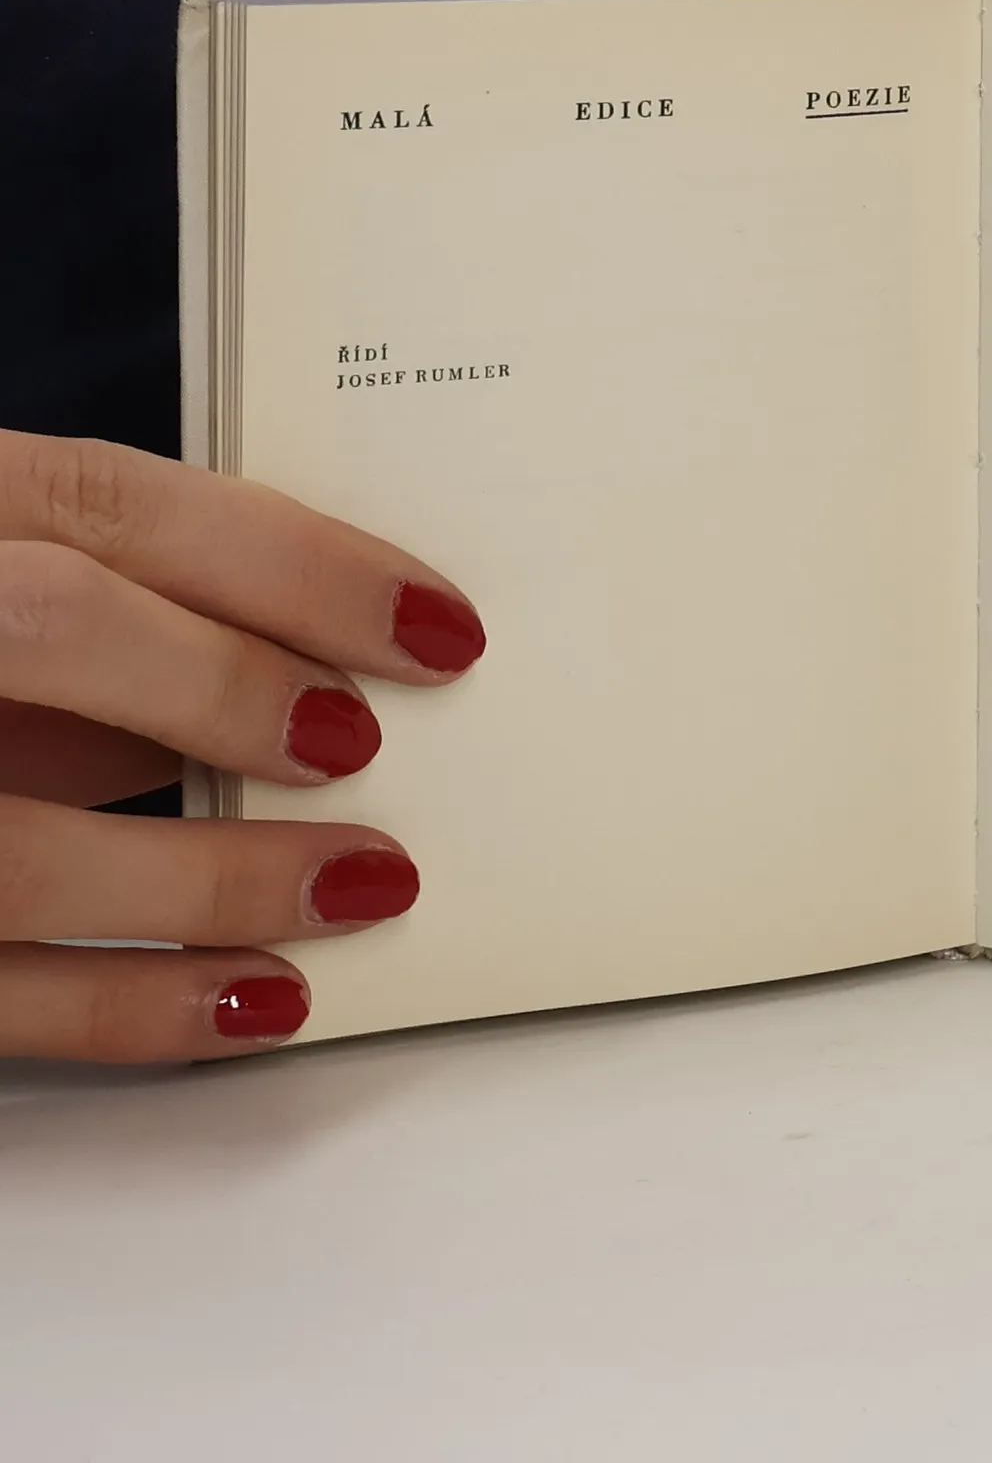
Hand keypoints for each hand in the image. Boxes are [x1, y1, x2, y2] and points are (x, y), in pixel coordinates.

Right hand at [0, 430, 483, 1060]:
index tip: (435, 623)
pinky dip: (140, 1007)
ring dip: (218, 872)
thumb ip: (120, 616)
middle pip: (48, 623)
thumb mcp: (7, 593)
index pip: (109, 500)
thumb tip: (331, 666)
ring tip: (365, 885)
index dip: (292, 562)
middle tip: (365, 740)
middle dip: (228, 681)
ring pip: (13, 841)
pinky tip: (261, 1000)